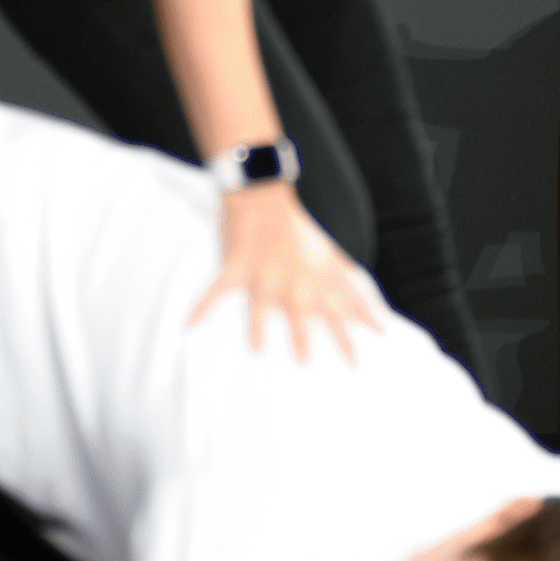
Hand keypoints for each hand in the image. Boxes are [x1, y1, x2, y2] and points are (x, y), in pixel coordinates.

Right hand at [190, 181, 381, 356]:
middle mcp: (293, 277)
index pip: (341, 306)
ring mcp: (264, 272)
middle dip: (306, 338)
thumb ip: (346, 283)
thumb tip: (371, 313)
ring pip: (261, 304)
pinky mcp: (237, 265)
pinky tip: (188, 325)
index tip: (363, 357)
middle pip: (302, 312)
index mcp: (316, 276)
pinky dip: (201, 306)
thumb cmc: (298, 230)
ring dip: (257, 327)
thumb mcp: (329, 254)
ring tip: (257, 352)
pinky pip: (217, 289)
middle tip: (307, 365)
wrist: (264, 195)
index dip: (353, 330)